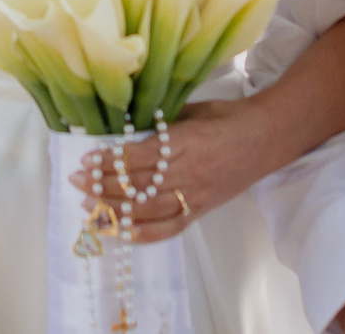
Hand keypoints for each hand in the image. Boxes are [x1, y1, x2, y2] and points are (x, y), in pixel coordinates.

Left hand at [72, 97, 270, 242]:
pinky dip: (143, 233)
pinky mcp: (201, 210)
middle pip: (138, 185)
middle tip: (76, 183)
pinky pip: (169, 228)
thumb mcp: (192, 110)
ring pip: (148, 209)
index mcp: (185, 141)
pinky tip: (120, 232)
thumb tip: (126, 127)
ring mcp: (195, 195)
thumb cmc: (228, 118)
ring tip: (89, 207)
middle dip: (103, 185)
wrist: (267, 138)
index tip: (86, 160)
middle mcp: (188, 171)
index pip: (139, 156)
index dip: (110, 160)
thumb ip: (161, 122)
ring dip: (115, 210)